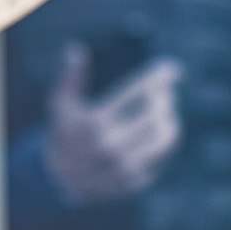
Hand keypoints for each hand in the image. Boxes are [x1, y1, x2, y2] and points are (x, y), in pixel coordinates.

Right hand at [40, 41, 183, 205]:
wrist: (59, 179)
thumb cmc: (63, 131)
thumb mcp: (61, 103)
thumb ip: (71, 77)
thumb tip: (77, 48)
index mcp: (95, 121)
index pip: (137, 92)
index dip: (158, 77)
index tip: (171, 68)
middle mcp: (111, 145)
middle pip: (156, 113)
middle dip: (164, 98)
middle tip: (166, 93)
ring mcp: (125, 166)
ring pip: (164, 137)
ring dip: (170, 120)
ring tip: (167, 112)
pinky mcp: (135, 181)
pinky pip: (161, 158)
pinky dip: (164, 142)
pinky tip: (161, 131)